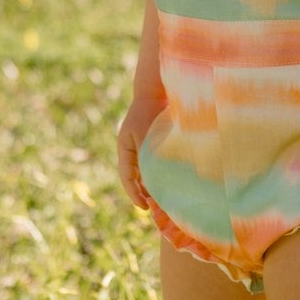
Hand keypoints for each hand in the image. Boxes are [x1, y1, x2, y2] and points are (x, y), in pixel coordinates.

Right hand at [116, 93, 162, 210]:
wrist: (157, 89)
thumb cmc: (152, 112)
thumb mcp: (148, 138)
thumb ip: (150, 159)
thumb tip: (156, 182)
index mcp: (125, 148)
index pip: (127, 177)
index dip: (134, 194)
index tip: (143, 208)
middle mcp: (131, 148)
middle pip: (136, 177)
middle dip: (145, 193)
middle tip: (156, 209)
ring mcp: (141, 144)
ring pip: (146, 171)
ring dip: (154, 184)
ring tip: (166, 199)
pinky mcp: (154, 141)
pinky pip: (155, 162)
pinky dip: (162, 173)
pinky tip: (174, 180)